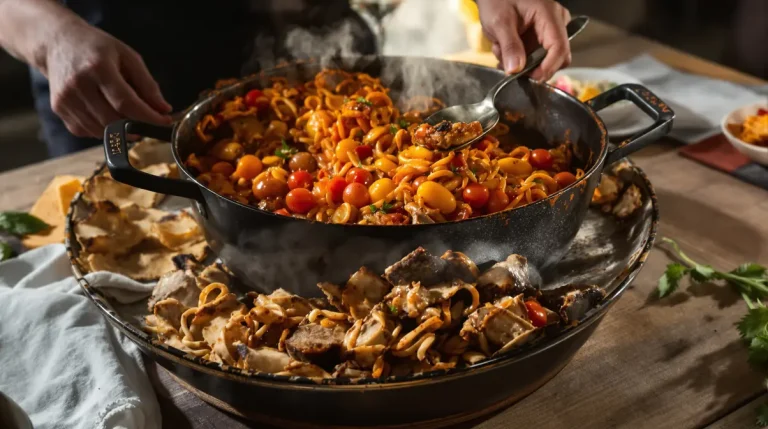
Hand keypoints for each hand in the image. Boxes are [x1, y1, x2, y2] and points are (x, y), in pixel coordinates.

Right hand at [44, 21, 171, 137]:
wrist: (57, 42)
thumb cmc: (97, 48)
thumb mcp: (127, 57)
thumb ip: (147, 84)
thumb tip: (164, 110)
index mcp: (98, 67)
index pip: (126, 103)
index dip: (148, 117)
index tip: (164, 121)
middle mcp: (78, 84)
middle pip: (113, 120)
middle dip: (136, 127)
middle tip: (148, 124)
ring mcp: (65, 98)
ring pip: (100, 130)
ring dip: (120, 131)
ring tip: (129, 120)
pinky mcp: (58, 108)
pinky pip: (86, 130)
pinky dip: (102, 129)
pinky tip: (107, 115)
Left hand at [477, 0, 571, 80]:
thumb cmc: (497, 0)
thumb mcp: (499, 22)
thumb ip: (509, 45)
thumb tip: (516, 69)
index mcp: (550, 15)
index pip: (559, 48)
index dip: (548, 68)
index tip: (532, 79)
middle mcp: (556, 22)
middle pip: (558, 57)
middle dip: (533, 67)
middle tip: (510, 66)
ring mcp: (550, 31)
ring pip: (545, 60)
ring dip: (522, 63)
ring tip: (501, 50)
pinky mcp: (541, 38)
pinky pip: (537, 57)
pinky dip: (520, 58)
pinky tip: (505, 50)